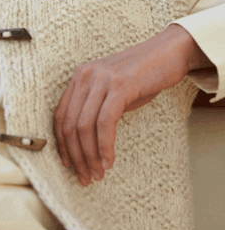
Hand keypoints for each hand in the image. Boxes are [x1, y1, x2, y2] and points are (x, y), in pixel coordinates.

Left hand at [53, 24, 211, 185]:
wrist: (168, 52)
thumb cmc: (142, 75)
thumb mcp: (112, 90)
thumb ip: (97, 107)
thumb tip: (86, 144)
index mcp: (79, 77)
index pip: (61, 116)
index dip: (63, 144)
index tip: (70, 165)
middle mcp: (85, 76)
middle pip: (70, 124)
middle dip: (76, 156)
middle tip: (85, 177)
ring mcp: (101, 80)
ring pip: (84, 126)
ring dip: (89, 156)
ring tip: (97, 174)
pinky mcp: (119, 86)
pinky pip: (104, 123)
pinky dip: (105, 146)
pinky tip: (109, 161)